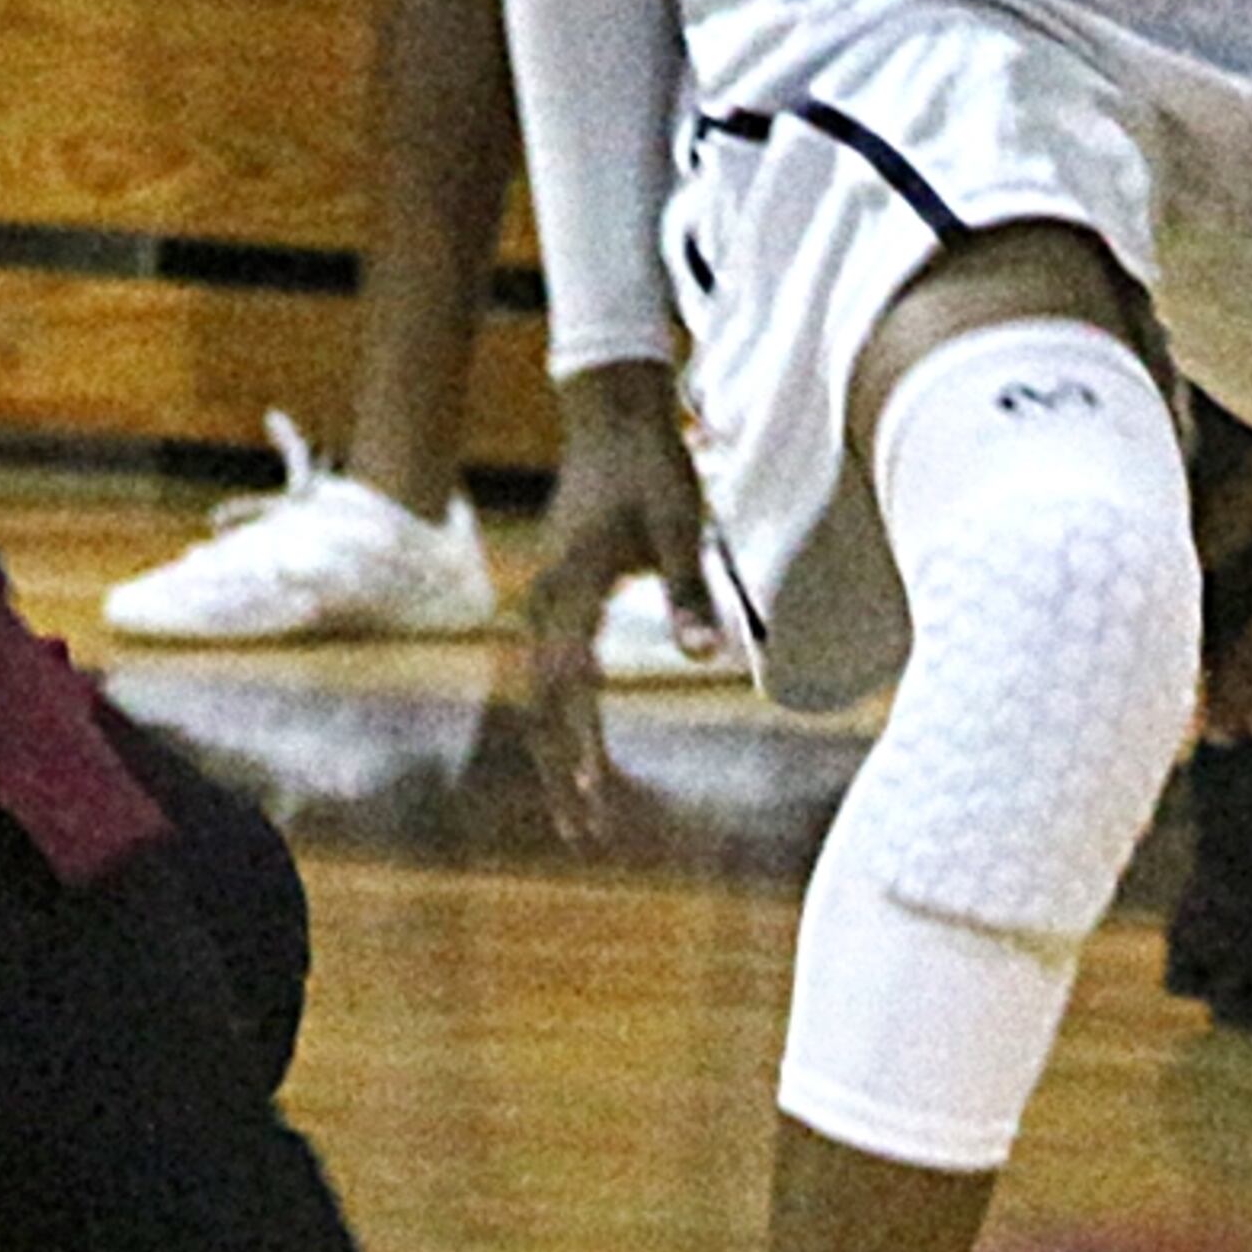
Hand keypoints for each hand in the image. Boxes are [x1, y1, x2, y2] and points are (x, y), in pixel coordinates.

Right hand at [516, 362, 714, 840]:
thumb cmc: (651, 468)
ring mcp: (543, 602)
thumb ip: (689, 592)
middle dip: (565, 771)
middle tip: (586, 835)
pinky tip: (579, 755)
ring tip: (581, 814)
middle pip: (546, 705)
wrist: (610, 416)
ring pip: (542, 696)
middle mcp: (546, 602)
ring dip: (559, 755)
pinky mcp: (553, 600)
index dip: (582, 743)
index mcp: (573, 588)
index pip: (571, 685)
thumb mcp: (682, 524)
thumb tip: (708, 658)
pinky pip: (550, 676)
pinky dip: (561, 722)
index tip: (594, 794)